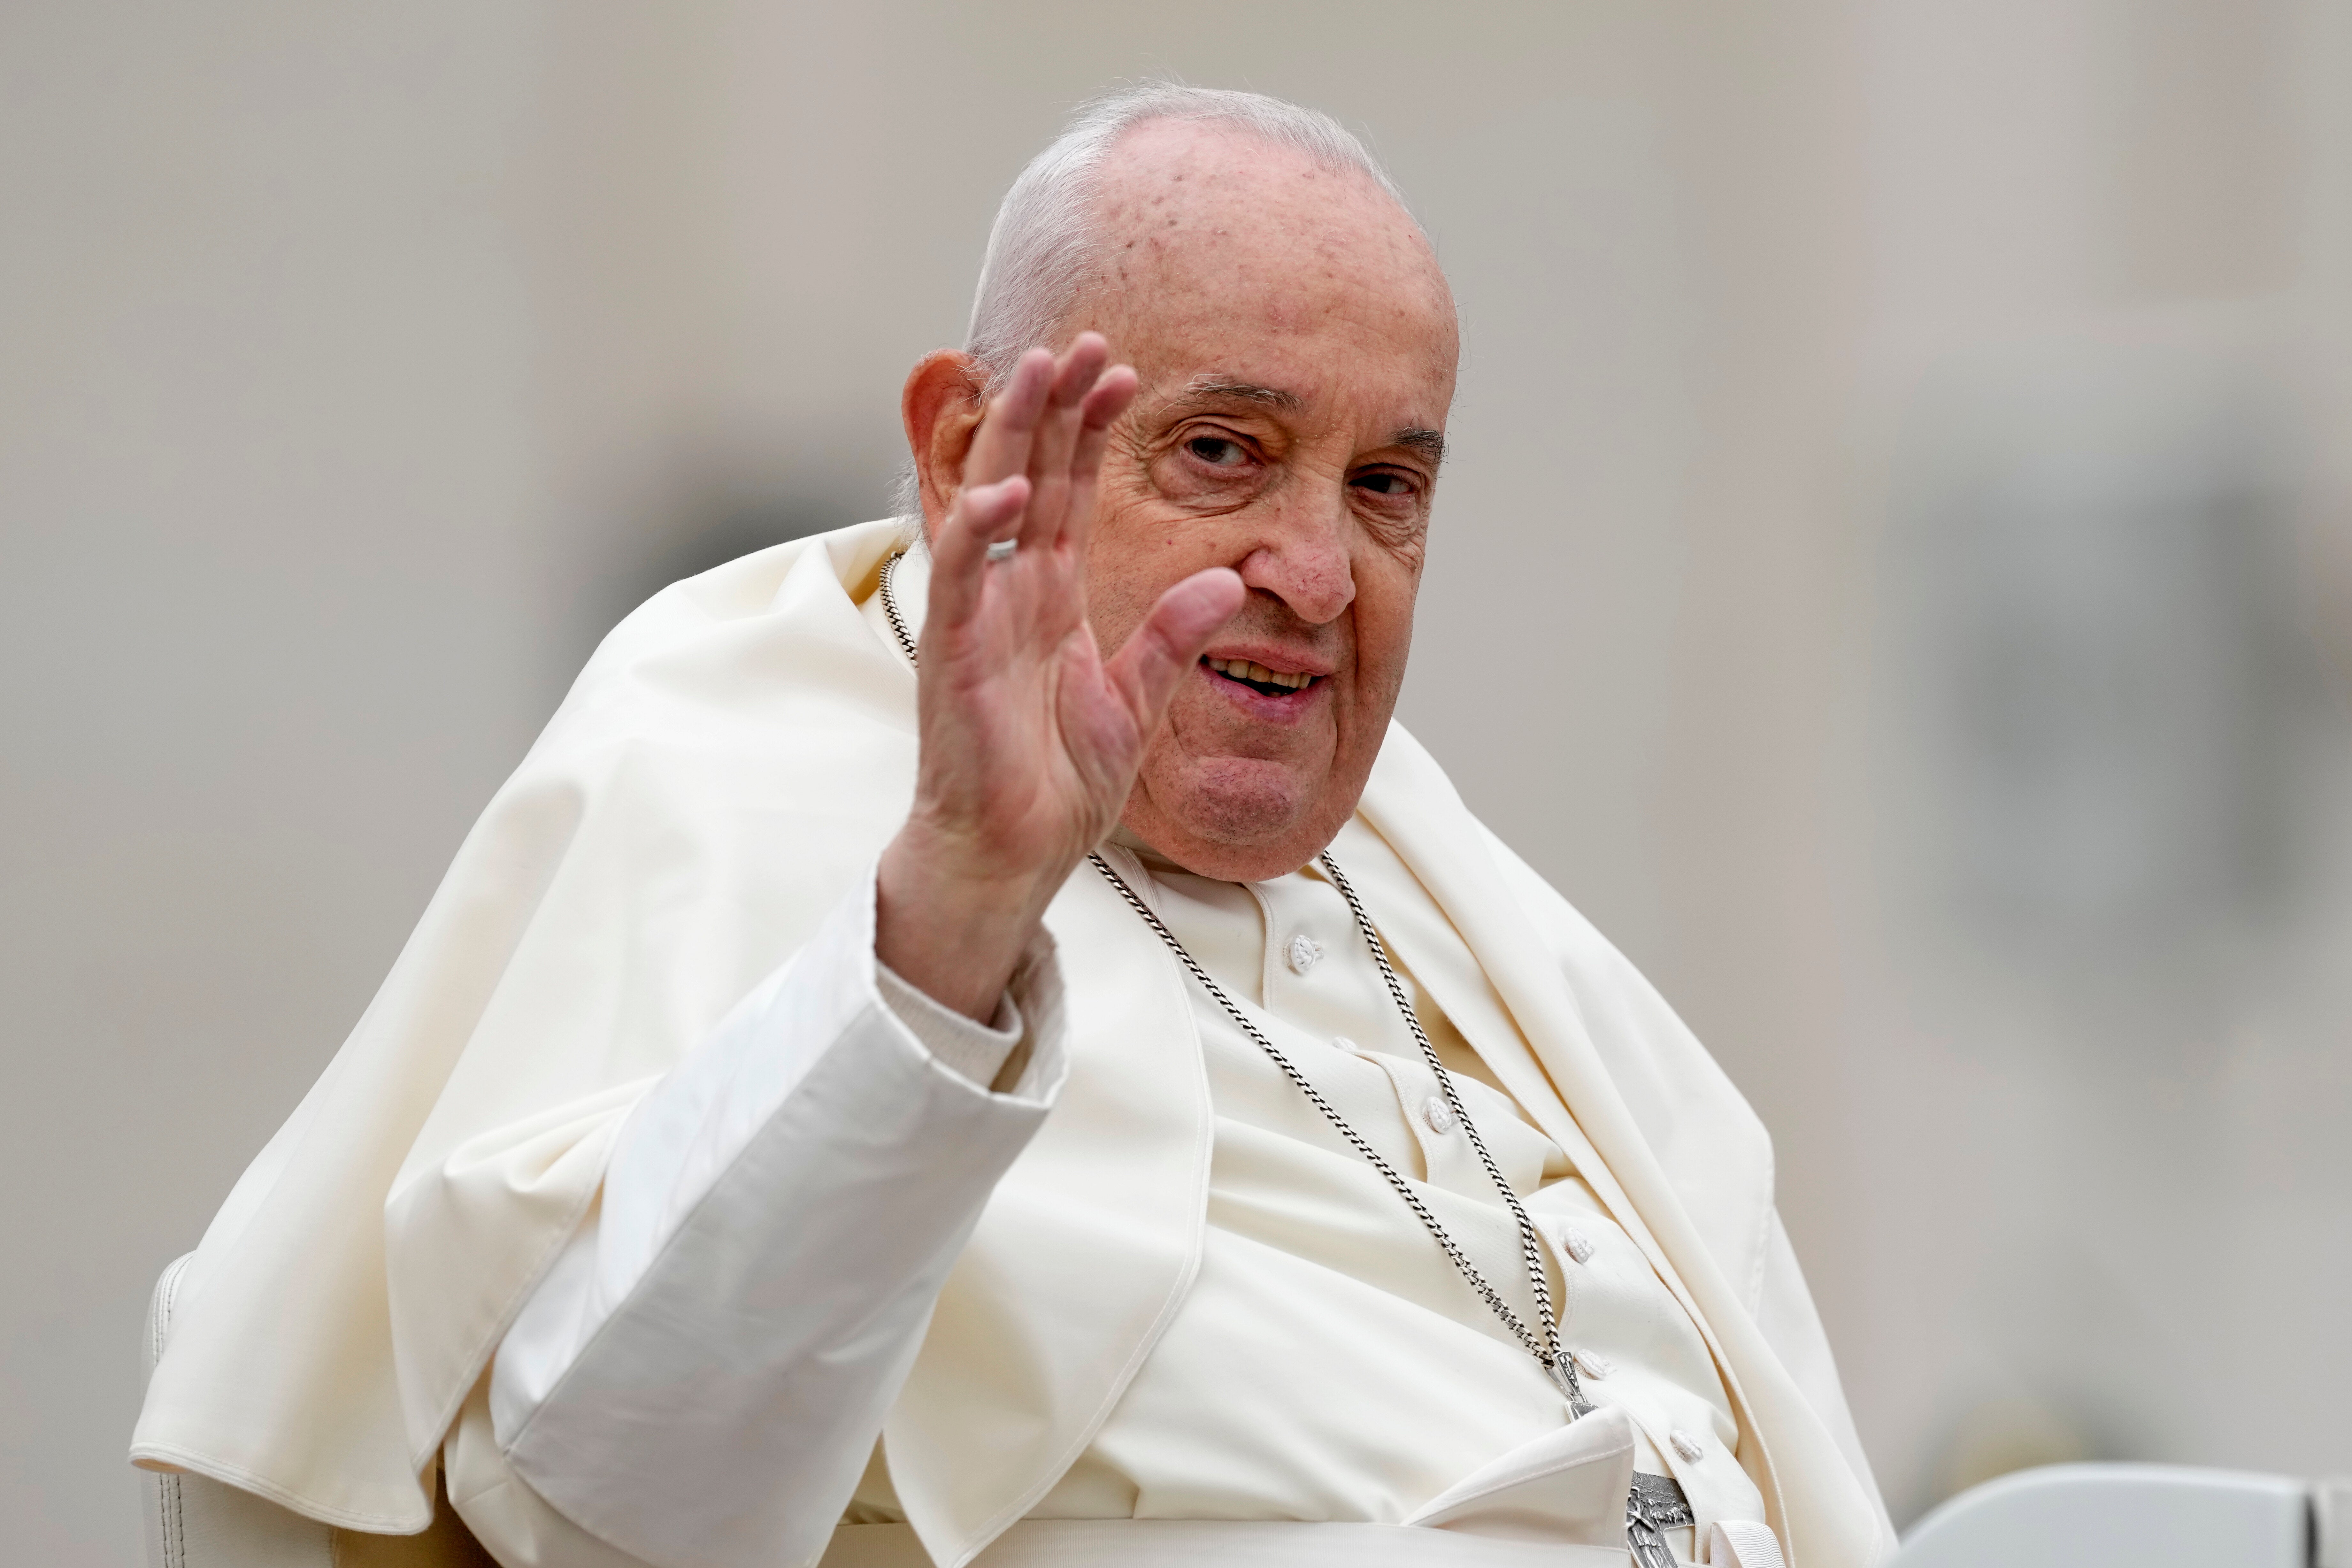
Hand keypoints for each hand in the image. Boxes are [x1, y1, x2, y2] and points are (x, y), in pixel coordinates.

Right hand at [876, 335, 1243, 1020]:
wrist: (1013, 853)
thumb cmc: (1058, 784)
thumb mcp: (1138, 700)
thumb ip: (1175, 637)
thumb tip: (1228, 580)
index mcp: (1050, 599)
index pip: (1070, 491)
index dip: (1091, 429)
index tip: (1127, 371)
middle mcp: (1011, 594)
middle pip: (1031, 472)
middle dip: (1054, 404)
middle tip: (1084, 338)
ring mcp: (979, 617)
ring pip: (989, 500)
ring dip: (1012, 434)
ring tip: (1039, 370)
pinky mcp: (956, 653)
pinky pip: (964, 576)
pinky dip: (980, 528)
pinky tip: (1009, 485)